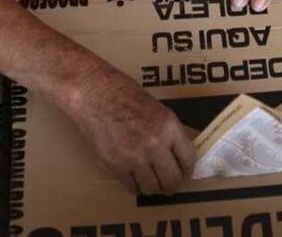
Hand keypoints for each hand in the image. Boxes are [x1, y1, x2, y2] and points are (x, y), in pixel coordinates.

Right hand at [67, 66, 195, 194]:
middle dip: (172, 185)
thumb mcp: (157, 109)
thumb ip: (168, 133)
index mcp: (169, 127)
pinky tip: (133, 179)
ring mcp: (134, 157)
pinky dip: (134, 185)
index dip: (188, 171)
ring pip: (151, 187)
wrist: (93, 93)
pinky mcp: (115, 165)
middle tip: (169, 186)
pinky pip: (131, 187)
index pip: (188, 159)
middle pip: (172, 179)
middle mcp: (155, 145)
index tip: (184, 174)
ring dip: (153, 187)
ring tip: (150, 183)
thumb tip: (176, 155)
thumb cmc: (123, 94)